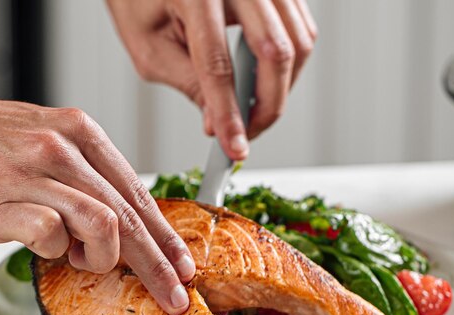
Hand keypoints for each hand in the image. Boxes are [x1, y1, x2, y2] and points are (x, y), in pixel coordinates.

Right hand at [0, 74, 194, 314]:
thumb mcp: (49, 140)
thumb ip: (88, 177)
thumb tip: (123, 221)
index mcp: (82, 134)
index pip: (139, 194)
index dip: (166, 236)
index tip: (182, 264)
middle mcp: (64, 150)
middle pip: (131, 217)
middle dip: (158, 264)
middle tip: (174, 294)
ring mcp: (36, 175)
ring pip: (104, 226)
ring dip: (101, 257)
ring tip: (80, 258)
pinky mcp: (6, 203)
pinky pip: (53, 238)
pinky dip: (55, 253)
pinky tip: (46, 247)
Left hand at [107, 0, 316, 158]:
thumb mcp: (151, 46)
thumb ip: (188, 84)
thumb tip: (219, 123)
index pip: (219, 65)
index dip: (229, 114)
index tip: (235, 147)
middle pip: (275, 52)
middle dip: (268, 106)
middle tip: (250, 132)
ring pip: (299, 42)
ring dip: (282, 87)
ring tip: (254, 108)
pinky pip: (302, 30)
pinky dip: (289, 64)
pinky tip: (266, 80)